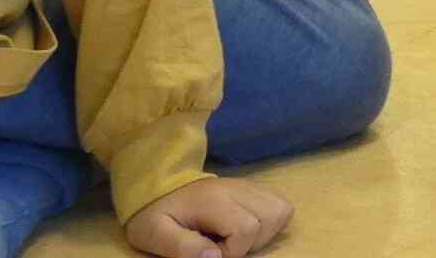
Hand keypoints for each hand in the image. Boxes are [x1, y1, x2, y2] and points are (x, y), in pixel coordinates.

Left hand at [125, 178, 292, 257]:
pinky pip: (280, 203)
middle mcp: (237, 188)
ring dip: (266, 232)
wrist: (159, 186)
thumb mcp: (153, 234)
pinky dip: (271, 221)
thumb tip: (215, 257)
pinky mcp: (255, 187)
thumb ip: (181, 246)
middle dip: (251, 243)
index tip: (210, 253)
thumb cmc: (155, 214)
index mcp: (213, 200)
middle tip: (224, 246)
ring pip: (282, 209)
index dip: (233, 251)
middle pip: (270, 217)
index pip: (246, 228)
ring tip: (238, 239)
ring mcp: (249, 185)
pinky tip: (248, 228)